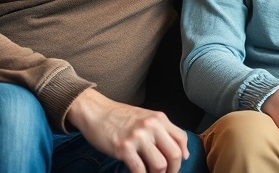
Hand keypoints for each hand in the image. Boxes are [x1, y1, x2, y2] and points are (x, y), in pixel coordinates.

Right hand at [67, 88, 188, 172]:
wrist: (96, 111)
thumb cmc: (120, 117)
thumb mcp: (145, 118)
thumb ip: (162, 132)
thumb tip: (182, 153)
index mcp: (159, 118)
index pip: (181, 138)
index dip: (183, 155)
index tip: (178, 164)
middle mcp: (151, 126)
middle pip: (174, 154)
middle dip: (173, 170)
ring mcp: (138, 137)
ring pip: (160, 165)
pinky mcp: (124, 148)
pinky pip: (139, 170)